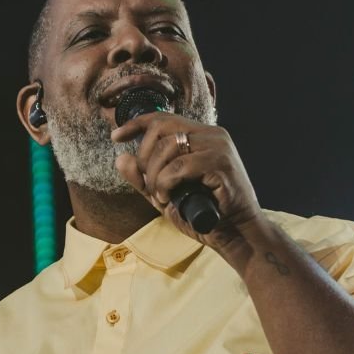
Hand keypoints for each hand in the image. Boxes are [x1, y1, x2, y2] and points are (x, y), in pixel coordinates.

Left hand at [111, 112, 262, 249]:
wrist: (236, 235)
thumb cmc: (204, 215)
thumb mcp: (166, 195)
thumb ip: (144, 178)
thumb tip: (121, 157)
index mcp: (202, 136)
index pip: (163, 118)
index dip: (136, 124)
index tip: (116, 136)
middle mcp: (212, 135)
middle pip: (161, 128)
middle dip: (145, 157)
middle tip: (149, 185)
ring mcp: (218, 147)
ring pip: (168, 148)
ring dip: (154, 175)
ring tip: (160, 196)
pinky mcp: (221, 164)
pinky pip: (179, 167)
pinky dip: (166, 183)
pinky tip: (168, 198)